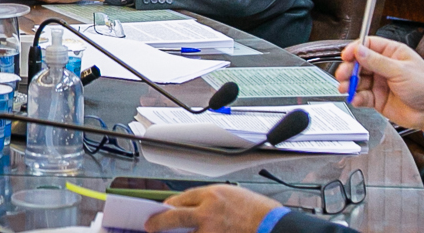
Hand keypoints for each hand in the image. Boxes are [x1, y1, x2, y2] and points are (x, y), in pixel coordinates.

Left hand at [145, 185, 278, 232]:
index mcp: (214, 194)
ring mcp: (209, 229)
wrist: (272, 225)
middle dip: (159, 221)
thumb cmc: (260, 211)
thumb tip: (194, 208)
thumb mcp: (235, 196)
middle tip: (151, 225)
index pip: (183, 197)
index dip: (170, 204)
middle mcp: (208, 210)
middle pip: (174, 215)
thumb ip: (213, 201)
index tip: (165, 208)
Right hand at [336, 35, 423, 133]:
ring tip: (346, 88)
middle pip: (360, 63)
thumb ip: (377, 62)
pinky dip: (357, 97)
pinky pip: (362, 96)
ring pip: (358, 80)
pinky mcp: (378, 98)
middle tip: (343, 75)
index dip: (356, 49)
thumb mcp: (401, 71)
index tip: (346, 55)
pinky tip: (357, 99)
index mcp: (393, 53)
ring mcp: (380, 83)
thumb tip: (359, 51)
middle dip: (349, 69)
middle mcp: (385, 66)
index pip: (369, 45)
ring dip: (350, 84)